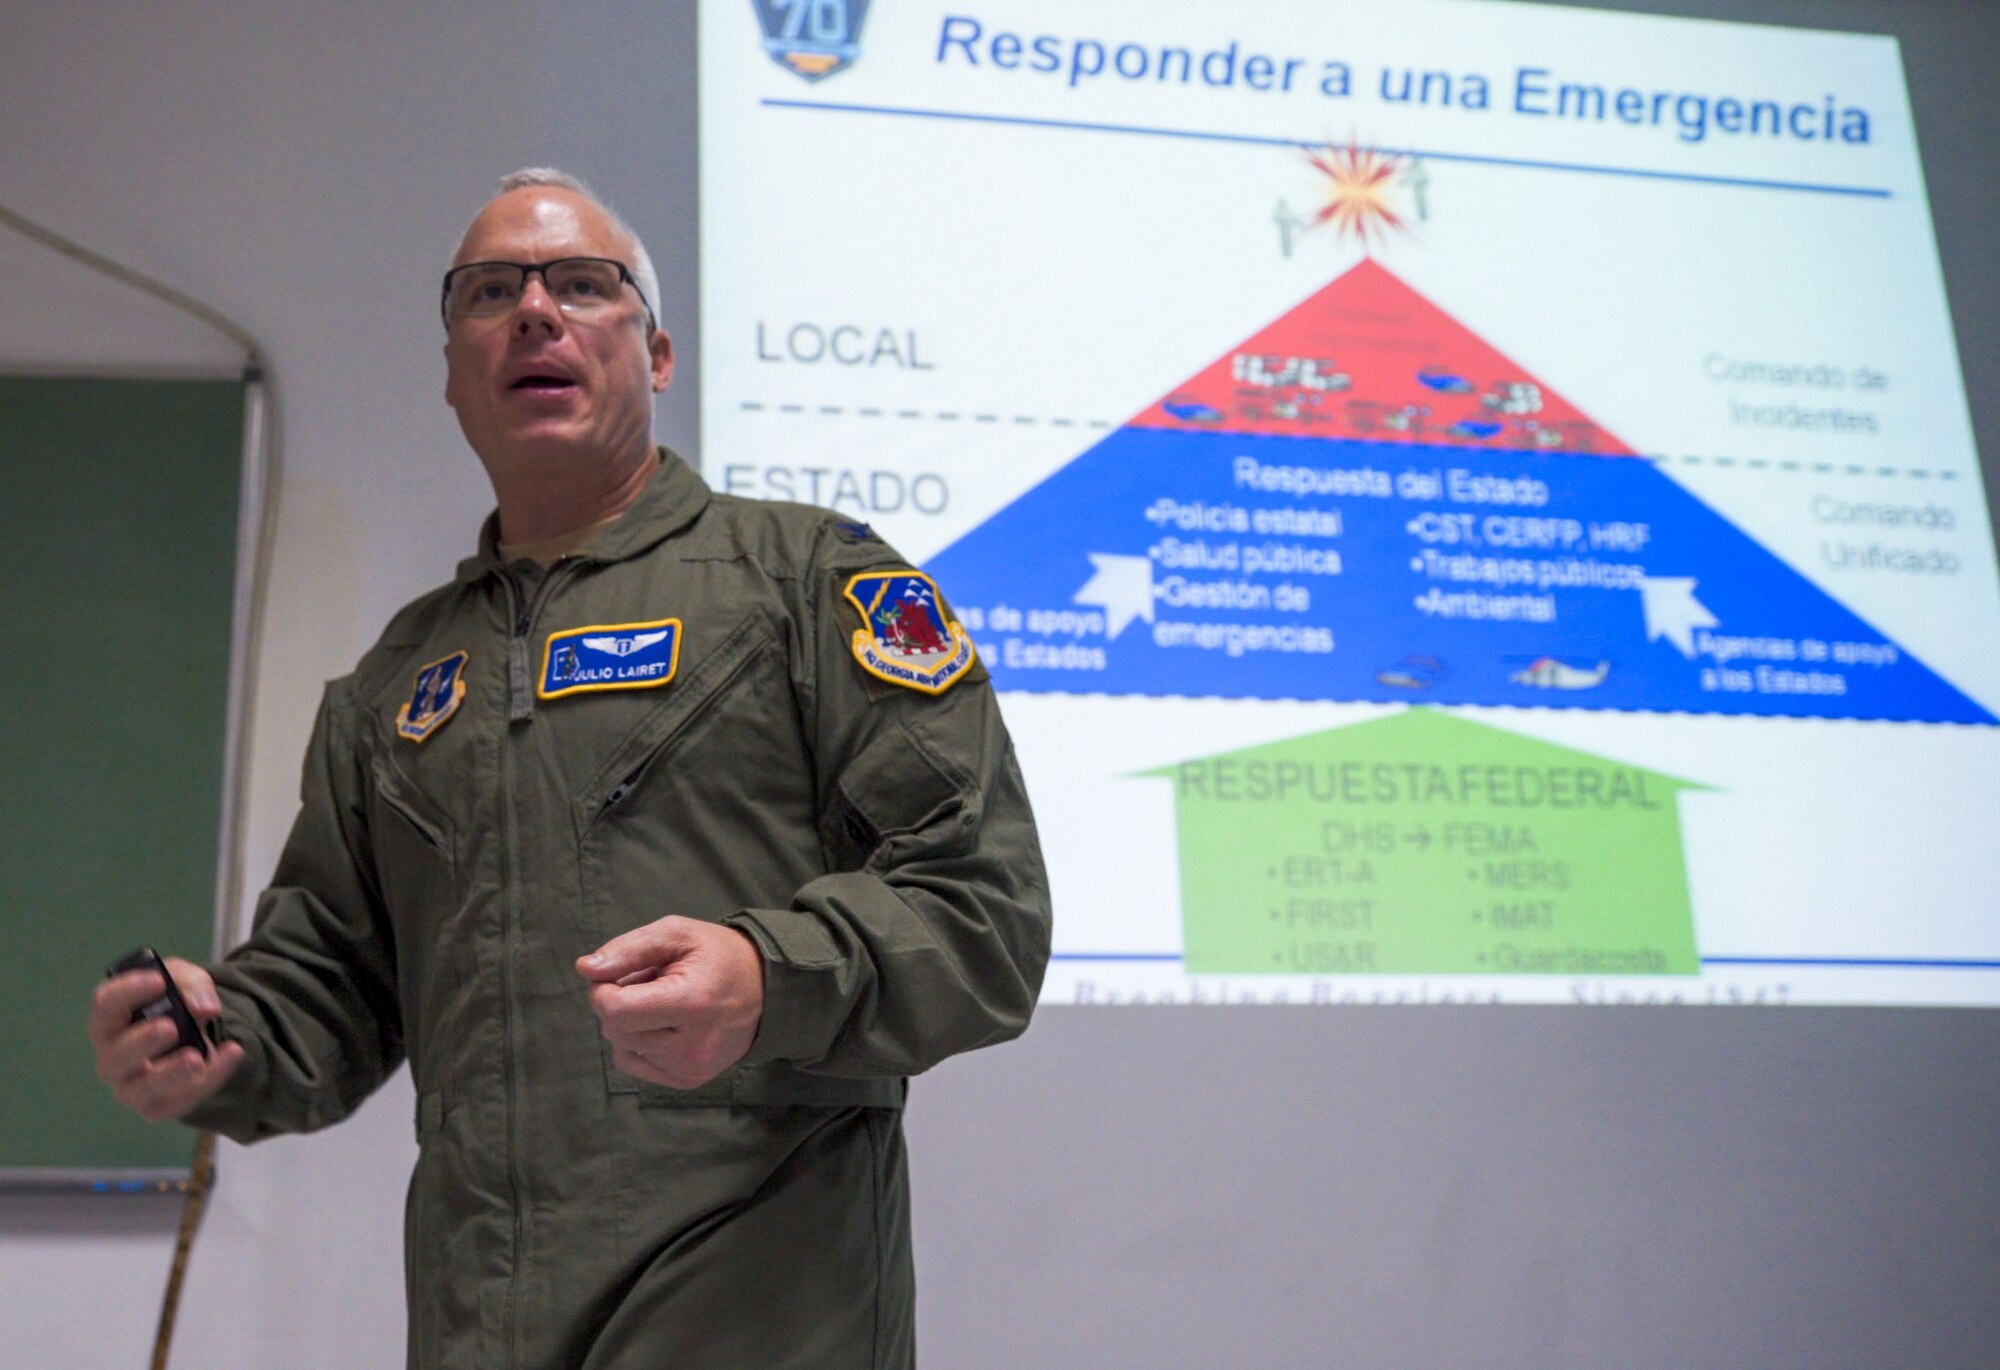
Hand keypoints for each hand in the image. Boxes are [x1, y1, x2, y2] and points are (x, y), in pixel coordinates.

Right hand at [89, 959, 244, 1122]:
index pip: (105, 1006)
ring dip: (171, 1074)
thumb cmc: (174, 1004)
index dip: (126, 992)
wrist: (196, 1034)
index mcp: (110, 1022)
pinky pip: (183, 1099)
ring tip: (196, 1058)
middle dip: (141, 1042)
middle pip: (116, 1056)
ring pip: (144, 1088)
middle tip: (169, 1028)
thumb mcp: (185, 981)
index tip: (158, 981)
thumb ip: (192, 986)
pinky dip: (212, 1077)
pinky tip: (232, 1053)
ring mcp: (132, 1087)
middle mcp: (113, 1058)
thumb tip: (206, 1008)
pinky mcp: (158, 1106)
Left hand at [576, 916, 764, 1089]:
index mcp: (691, 1003)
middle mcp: (691, 1045)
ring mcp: (690, 1068)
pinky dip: (637, 1041)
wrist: (768, 990)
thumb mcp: (677, 934)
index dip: (603, 989)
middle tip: (651, 982)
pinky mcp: (688, 1080)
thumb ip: (629, 949)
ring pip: (621, 1045)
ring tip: (664, 1002)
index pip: (615, 1011)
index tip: (618, 972)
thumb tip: (585, 969)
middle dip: (620, 1001)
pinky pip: (633, 1062)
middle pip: (615, 1029)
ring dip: (631, 1021)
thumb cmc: (718, 955)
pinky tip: (664, 1024)